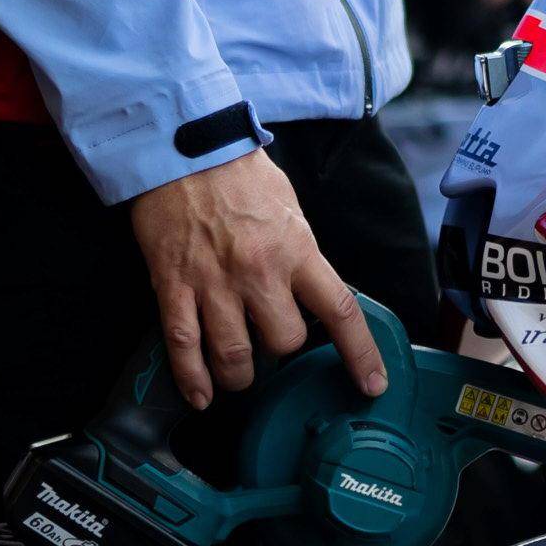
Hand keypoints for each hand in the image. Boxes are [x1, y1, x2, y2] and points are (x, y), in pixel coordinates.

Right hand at [125, 149, 388, 409]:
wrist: (185, 149)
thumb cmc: (240, 176)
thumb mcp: (290, 208)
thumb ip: (301, 254)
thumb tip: (310, 294)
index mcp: (297, 249)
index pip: (340, 311)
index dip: (360, 353)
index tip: (371, 384)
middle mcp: (259, 271)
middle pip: (283, 342)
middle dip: (280, 351)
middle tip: (269, 341)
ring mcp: (214, 282)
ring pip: (234, 356)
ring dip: (239, 375)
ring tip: (238, 374)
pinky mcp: (173, 287)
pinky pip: (184, 347)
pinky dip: (192, 379)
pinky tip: (200, 396)